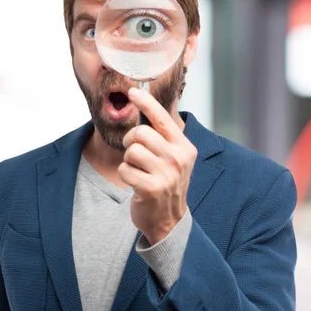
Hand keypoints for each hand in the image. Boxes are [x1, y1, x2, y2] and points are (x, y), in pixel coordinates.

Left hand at [120, 87, 196, 244]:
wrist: (169, 220)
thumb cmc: (166, 183)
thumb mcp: (173, 158)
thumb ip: (162, 137)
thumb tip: (143, 105)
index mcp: (185, 147)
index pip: (162, 118)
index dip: (146, 102)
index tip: (132, 91)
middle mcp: (179, 158)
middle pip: (141, 133)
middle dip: (131, 142)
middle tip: (136, 154)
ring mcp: (167, 174)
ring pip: (132, 151)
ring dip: (129, 161)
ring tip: (139, 171)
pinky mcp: (152, 188)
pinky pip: (125, 169)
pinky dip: (126, 175)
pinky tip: (136, 184)